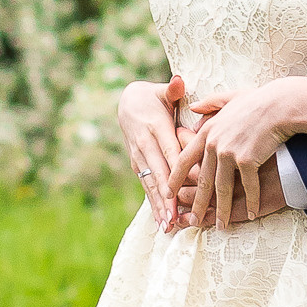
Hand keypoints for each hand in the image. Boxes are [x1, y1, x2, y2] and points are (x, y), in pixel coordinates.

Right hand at [116, 73, 186, 228]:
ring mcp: (139, 157)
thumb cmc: (153, 98)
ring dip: (159, 206)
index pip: (166, 151)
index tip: (175, 191)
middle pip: (158, 174)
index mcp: (155, 127)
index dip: (171, 171)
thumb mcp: (162, 91)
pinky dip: (154, 205)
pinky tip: (163, 223)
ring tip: (168, 226)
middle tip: (174, 218)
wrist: (127, 103)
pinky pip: (147, 186)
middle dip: (165, 197)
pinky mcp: (137, 165)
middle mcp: (145, 145)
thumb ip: (172, 89)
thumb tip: (178, 81)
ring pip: (150, 184)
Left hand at [180, 81, 300, 229]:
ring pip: (222, 188)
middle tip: (192, 220)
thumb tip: (193, 107)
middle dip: (198, 203)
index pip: (185, 159)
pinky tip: (254, 213)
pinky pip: (248, 187)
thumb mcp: (229, 98)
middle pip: (203, 180)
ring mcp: (229, 153)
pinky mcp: (247, 160)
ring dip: (222, 210)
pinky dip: (252, 202)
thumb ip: (209, 104)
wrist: (280, 105)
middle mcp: (214, 144)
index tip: (169, 193)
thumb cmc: (259, 101)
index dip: (176, 178)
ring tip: (222, 225)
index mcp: (207, 131)